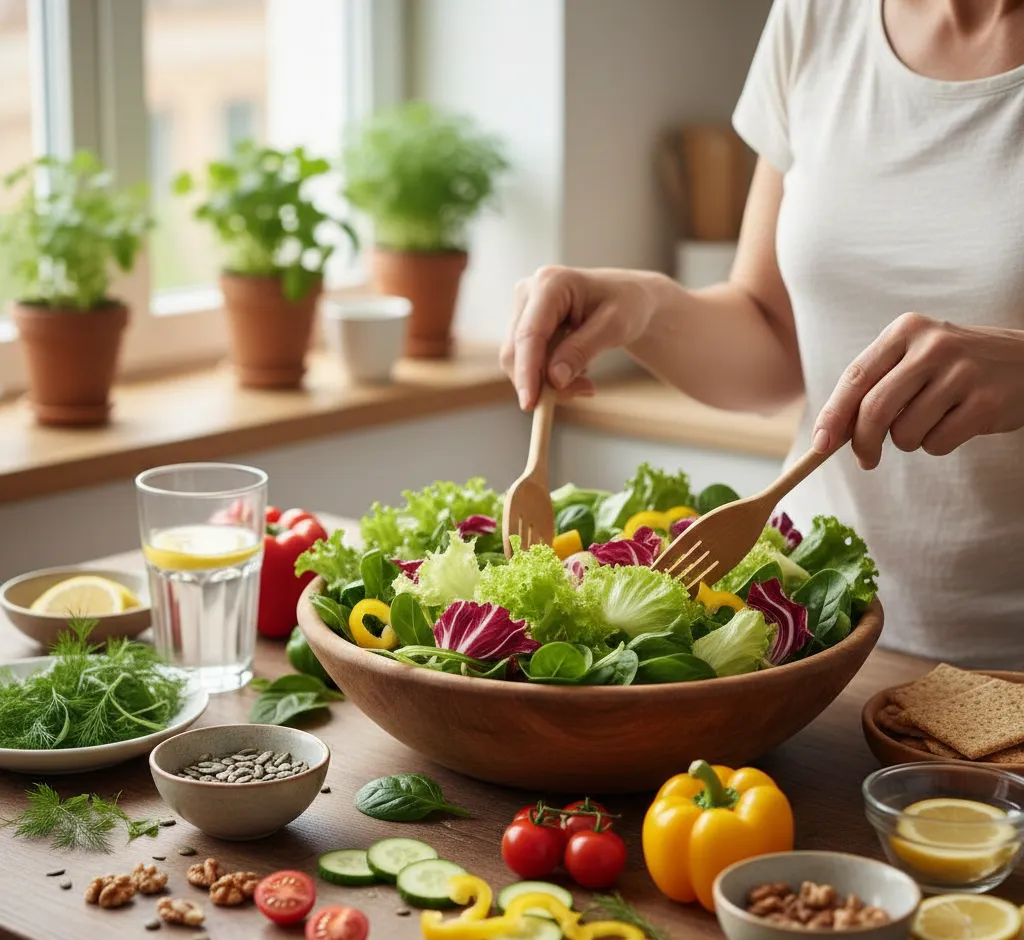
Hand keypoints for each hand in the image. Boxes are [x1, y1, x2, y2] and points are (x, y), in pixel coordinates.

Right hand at [500, 266, 662, 409]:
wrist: (627, 297)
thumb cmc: (626, 304)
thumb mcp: (614, 327)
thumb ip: (582, 351)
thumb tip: (554, 379)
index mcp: (551, 283)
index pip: (530, 334)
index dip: (527, 371)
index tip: (530, 404)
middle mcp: (529, 292)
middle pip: (517, 350)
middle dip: (542, 382)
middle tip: (584, 393)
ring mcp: (524, 308)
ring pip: (519, 360)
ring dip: (549, 382)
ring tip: (587, 383)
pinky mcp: (524, 325)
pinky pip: (527, 361)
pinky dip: (549, 376)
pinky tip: (578, 372)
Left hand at [813, 312, 1023, 467]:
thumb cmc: (953, 367)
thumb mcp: (914, 358)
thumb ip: (874, 387)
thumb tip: (831, 435)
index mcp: (905, 330)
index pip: (855, 377)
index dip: (833, 415)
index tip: (821, 445)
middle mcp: (932, 345)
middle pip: (874, 410)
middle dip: (862, 443)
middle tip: (865, 460)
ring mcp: (961, 372)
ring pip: (905, 433)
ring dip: (909, 441)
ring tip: (930, 421)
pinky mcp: (985, 402)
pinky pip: (937, 443)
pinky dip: (938, 444)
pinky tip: (956, 423)